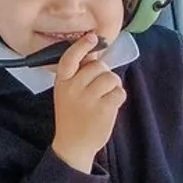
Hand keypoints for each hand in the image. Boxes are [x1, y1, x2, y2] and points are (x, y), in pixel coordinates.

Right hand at [50, 33, 126, 173]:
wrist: (73, 145)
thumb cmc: (73, 114)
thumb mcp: (67, 92)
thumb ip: (78, 74)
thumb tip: (93, 53)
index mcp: (62, 81)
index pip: (69, 58)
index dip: (82, 46)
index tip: (92, 38)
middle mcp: (73, 88)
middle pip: (98, 66)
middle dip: (103, 74)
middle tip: (99, 87)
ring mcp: (88, 99)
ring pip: (111, 77)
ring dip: (113, 85)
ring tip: (106, 96)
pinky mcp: (103, 109)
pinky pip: (119, 92)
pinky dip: (119, 97)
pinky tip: (111, 105)